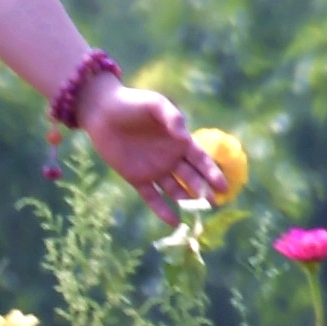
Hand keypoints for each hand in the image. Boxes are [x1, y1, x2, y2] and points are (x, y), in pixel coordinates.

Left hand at [72, 70, 215, 209]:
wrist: (103, 112)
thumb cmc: (133, 103)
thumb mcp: (156, 105)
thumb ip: (172, 117)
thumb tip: (184, 137)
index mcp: (180, 141)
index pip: (201, 160)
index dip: (212, 173)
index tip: (223, 187)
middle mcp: (171, 158)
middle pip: (192, 178)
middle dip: (204, 191)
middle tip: (214, 204)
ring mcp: (154, 169)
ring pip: (175, 190)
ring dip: (186, 202)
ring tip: (196, 214)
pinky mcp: (136, 178)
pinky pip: (152, 196)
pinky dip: (162, 209)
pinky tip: (173, 222)